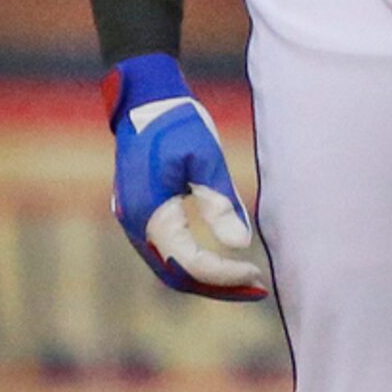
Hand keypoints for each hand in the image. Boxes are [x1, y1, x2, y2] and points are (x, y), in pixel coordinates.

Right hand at [104, 53, 267, 300]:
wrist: (142, 102)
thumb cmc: (177, 123)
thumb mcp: (205, 157)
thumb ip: (221, 202)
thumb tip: (241, 244)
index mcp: (150, 213)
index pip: (188, 262)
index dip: (223, 274)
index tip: (257, 274)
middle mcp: (136, 226)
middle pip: (176, 276)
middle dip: (217, 286)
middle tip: (257, 290)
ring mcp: (134, 224)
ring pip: (169, 268)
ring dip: (205, 278)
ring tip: (245, 281)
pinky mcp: (141, 217)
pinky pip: (166, 252)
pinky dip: (193, 262)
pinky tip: (221, 261)